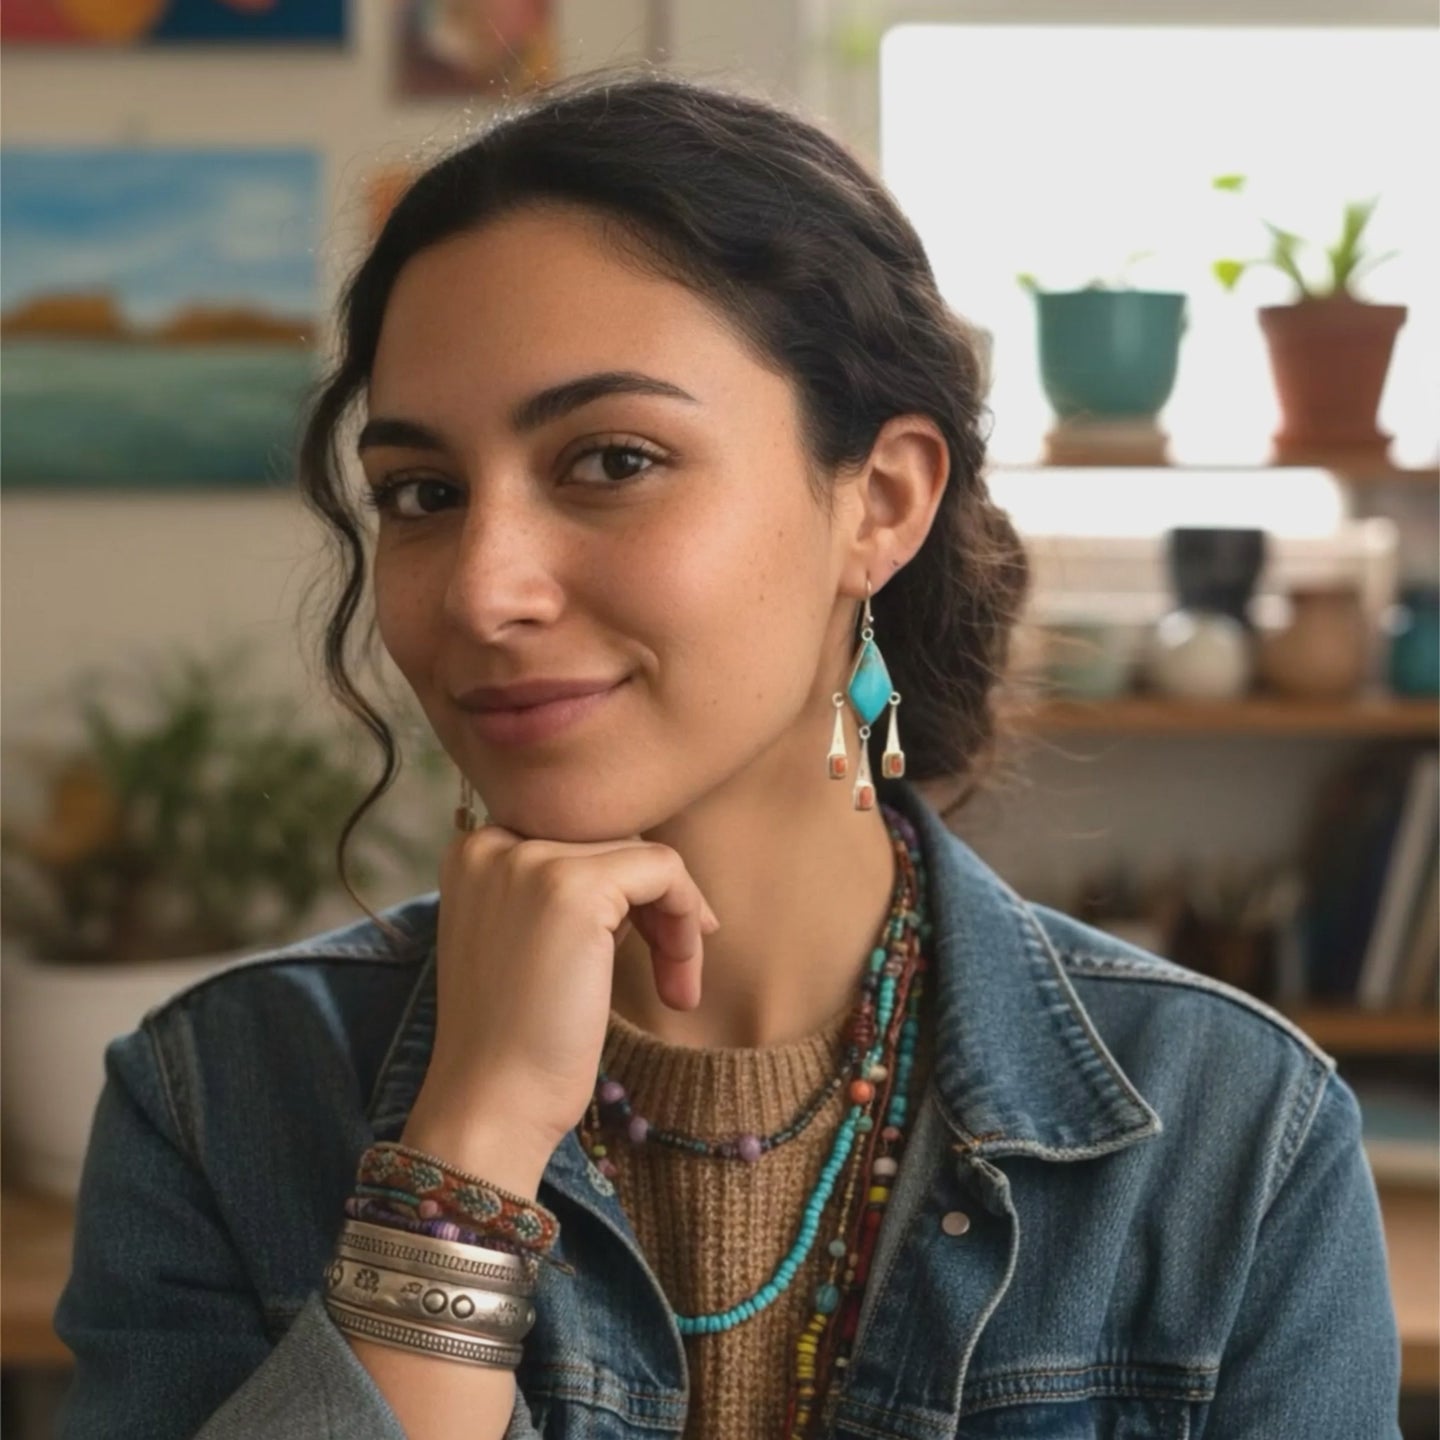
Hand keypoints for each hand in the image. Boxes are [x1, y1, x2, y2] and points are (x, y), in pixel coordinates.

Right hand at [400, 821, 719, 1189]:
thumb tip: (648, 864)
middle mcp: (492, 842)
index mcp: (473, 852)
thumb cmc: (515, 1040)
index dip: (623, 892)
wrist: (490, 1107)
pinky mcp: (573, 886)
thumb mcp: (525, 941)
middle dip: (654, 908)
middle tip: (674, 977)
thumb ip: (564, 893)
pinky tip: (680, 984)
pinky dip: (687, 920)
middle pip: (612, 843)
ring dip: (676, 922)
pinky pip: (665, 870)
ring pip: (643, 857)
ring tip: (677, 988)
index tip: (649, 945)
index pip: (576, 839)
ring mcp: (530, 860)